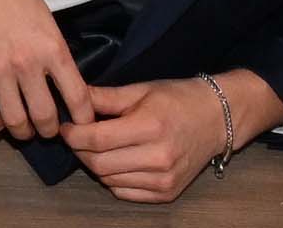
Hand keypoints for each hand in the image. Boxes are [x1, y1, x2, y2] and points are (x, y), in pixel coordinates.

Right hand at [0, 0, 93, 144]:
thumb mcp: (47, 20)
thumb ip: (54, 53)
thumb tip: (63, 85)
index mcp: (53, 48)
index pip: (78, 98)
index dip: (84, 120)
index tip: (82, 126)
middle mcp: (28, 64)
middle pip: (46, 118)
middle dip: (50, 131)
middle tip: (47, 129)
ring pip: (16, 122)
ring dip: (22, 132)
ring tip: (23, 129)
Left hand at [64, 77, 242, 204]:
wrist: (217, 118)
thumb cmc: (178, 98)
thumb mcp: (142, 90)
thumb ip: (106, 97)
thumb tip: (74, 97)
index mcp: (150, 127)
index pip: (97, 139)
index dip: (74, 135)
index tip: (65, 127)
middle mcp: (158, 157)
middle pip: (99, 164)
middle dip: (80, 151)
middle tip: (77, 137)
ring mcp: (163, 179)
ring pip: (109, 180)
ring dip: (95, 165)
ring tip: (98, 147)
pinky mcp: (167, 193)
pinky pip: (124, 193)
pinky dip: (113, 180)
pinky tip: (117, 162)